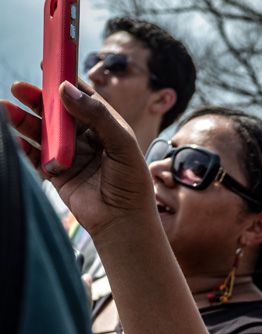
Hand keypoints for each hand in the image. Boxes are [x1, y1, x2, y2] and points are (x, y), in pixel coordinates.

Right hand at [4, 80, 153, 238]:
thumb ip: (98, 116)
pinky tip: (17, 138)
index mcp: (107, 128)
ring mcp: (70, 155)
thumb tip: (67, 90)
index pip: (84, 99)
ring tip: (7, 108)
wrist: (124, 221)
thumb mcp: (123, 144)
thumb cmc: (132, 184)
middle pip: (58, 113)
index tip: (50, 67)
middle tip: (21, 88)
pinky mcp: (57, 173)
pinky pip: (36, 156)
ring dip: (25, 120)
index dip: (67, 82)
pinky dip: (25, 147)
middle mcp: (87, 139)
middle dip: (39, 99)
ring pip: (43, 132)